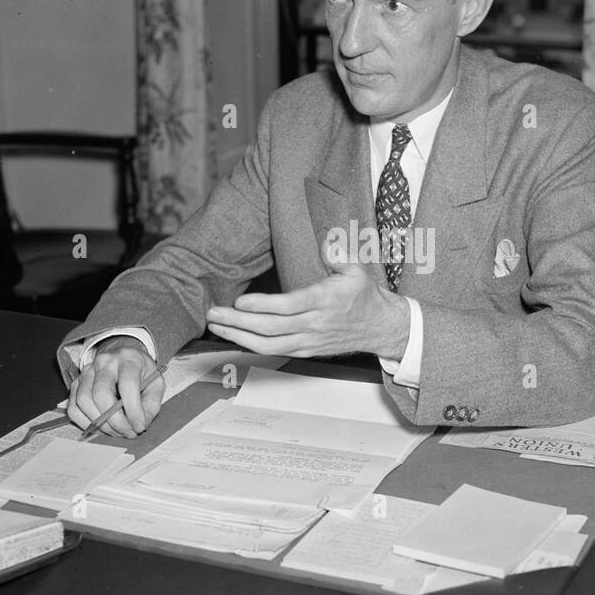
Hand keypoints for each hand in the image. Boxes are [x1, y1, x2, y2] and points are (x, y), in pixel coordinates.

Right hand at [66, 336, 163, 437]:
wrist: (124, 357)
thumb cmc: (141, 373)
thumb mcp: (156, 384)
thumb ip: (151, 405)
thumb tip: (139, 425)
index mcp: (128, 359)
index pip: (127, 384)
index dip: (133, 409)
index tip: (139, 426)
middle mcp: (104, 362)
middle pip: (101, 394)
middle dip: (115, 421)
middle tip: (128, 433)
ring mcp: (86, 372)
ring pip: (83, 402)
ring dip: (101, 424)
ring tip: (117, 431)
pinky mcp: (76, 383)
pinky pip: (73, 408)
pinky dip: (86, 423)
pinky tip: (102, 427)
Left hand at [205, 240, 409, 359]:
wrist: (380, 327)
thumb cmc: (364, 296)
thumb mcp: (357, 269)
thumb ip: (338, 254)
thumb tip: (325, 241)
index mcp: (325, 301)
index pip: (290, 306)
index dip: (263, 306)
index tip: (240, 302)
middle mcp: (315, 324)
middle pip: (271, 329)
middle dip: (238, 322)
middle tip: (213, 313)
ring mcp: (309, 341)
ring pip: (269, 345)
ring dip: (238, 337)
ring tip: (215, 326)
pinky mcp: (306, 351)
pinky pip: (275, 352)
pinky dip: (252, 346)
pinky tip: (234, 336)